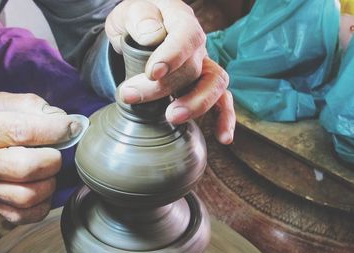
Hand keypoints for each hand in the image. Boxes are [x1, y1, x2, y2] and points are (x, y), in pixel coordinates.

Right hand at [0, 93, 81, 223]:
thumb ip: (32, 106)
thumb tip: (65, 121)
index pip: (24, 131)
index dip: (56, 130)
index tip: (71, 127)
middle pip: (27, 167)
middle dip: (52, 158)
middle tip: (54, 151)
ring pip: (29, 195)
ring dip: (49, 182)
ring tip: (46, 169)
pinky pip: (25, 215)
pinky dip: (42, 204)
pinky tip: (40, 187)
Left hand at [105, 0, 235, 143]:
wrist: (138, 33)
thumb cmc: (134, 23)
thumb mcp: (128, 13)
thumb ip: (140, 19)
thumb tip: (153, 37)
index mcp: (181, 20)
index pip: (186, 36)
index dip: (172, 55)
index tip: (152, 72)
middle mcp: (198, 44)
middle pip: (192, 68)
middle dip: (162, 87)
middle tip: (130, 96)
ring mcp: (203, 66)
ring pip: (214, 85)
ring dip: (197, 104)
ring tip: (173, 117)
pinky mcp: (203, 86)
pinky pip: (222, 102)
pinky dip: (225, 119)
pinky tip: (222, 138)